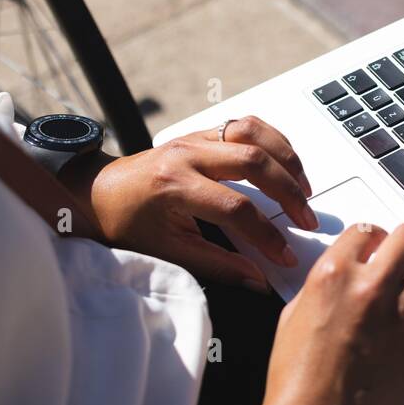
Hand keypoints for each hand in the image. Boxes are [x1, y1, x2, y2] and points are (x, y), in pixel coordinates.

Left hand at [60, 116, 316, 291]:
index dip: (266, 235)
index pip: (236, 208)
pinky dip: (272, 140)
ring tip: (303, 188)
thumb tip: (257, 280)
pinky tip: (285, 162)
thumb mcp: (167, 251)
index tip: (284, 255)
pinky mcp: (202, 133)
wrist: (97, 192)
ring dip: (285, 159)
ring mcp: (195, 138)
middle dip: (288, 193)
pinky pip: (245, 124)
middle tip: (305, 219)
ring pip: (252, 133)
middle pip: (253, 162)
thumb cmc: (125, 222)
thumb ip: (217, 265)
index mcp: (173, 185)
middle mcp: (186, 154)